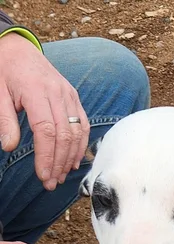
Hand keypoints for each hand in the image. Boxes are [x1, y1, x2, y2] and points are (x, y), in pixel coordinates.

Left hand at [0, 32, 89, 190]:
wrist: (17, 48)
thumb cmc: (4, 70)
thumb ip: (4, 120)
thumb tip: (8, 147)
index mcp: (36, 91)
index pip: (46, 131)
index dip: (46, 156)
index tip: (43, 175)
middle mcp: (58, 93)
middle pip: (64, 135)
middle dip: (59, 162)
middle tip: (51, 183)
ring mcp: (69, 95)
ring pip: (77, 133)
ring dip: (70, 157)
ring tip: (61, 176)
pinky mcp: (74, 98)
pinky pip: (83, 125)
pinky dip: (81, 145)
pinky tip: (74, 160)